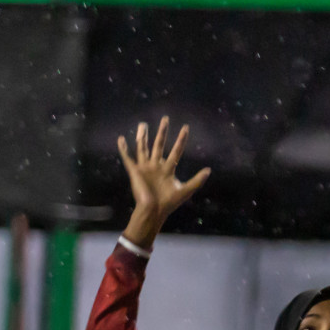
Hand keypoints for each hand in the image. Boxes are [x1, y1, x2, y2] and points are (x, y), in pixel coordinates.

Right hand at [117, 117, 210, 249]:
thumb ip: (197, 180)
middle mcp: (156, 166)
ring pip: (143, 147)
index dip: (181, 140)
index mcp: (168, 169)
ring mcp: (145, 167)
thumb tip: (209, 170)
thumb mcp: (186, 191)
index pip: (176, 151)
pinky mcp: (134, 171)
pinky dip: (123, 148)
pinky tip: (121, 138)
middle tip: (165, 119)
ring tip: (143, 124)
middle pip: (159, 145)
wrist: (153, 211)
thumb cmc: (169, 203)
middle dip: (162, 132)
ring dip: (142, 136)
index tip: (186, 128)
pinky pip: (127, 157)